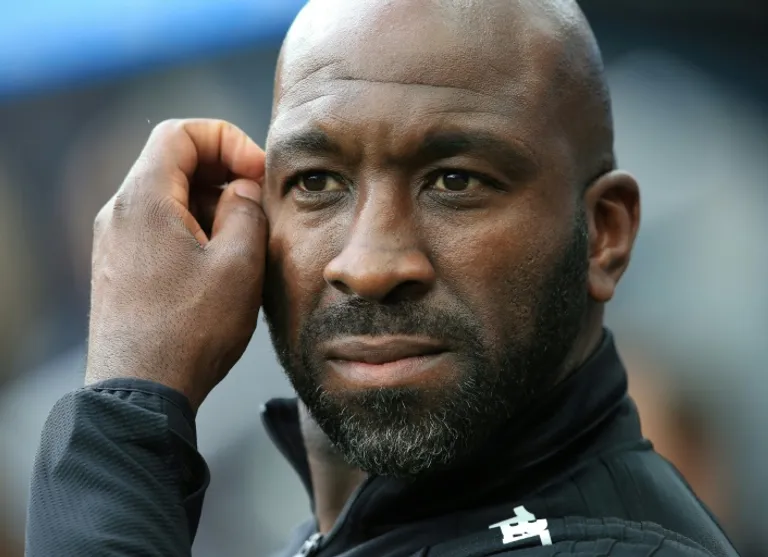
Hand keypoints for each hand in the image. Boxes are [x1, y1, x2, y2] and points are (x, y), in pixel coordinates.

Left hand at [86, 119, 266, 410]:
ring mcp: (114, 241)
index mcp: (145, 200)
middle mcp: (120, 212)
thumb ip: (246, 211)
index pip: (181, 133)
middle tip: (258, 205)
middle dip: (223, 173)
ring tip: (243, 240)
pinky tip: (217, 265)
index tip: (257, 175)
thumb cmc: (191, 330)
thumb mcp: (238, 265)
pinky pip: (158, 227)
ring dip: (210, 204)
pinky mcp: (118, 267)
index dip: (228, 141)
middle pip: (172, 162)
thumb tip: (242, 190)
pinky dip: (192, 229)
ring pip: (167, 197)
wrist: (141, 392)